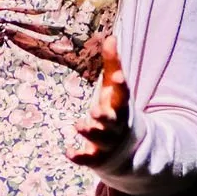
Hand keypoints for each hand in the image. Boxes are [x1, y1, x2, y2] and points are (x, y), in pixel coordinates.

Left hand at [66, 36, 130, 166]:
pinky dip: (79, 156)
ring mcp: (108, 142)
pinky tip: (67, 152)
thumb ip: (113, 64)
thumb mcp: (115, 89)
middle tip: (94, 110)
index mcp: (120, 106)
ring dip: (90, 132)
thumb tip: (111, 36)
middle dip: (104, 116)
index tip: (119, 75)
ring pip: (101, 139)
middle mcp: (116, 124)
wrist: (129, 149)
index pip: (124, 94)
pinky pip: (89, 159)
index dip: (122, 84)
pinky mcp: (98, 157)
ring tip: (78, 125)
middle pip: (112, 120)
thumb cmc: (116, 111)